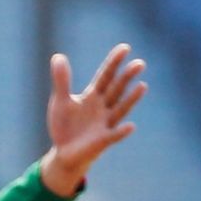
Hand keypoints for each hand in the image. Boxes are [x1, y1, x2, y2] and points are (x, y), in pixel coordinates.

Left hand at [40, 43, 146, 196]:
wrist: (64, 153)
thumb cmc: (65, 125)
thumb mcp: (61, 101)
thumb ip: (62, 80)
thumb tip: (58, 56)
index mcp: (93, 95)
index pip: (106, 76)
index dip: (114, 63)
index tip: (125, 47)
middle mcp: (104, 107)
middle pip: (117, 89)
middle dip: (127, 77)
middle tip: (139, 63)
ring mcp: (105, 123)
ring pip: (120, 109)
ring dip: (131, 99)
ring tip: (142, 86)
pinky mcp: (103, 140)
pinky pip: (114, 135)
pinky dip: (121, 131)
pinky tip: (130, 126)